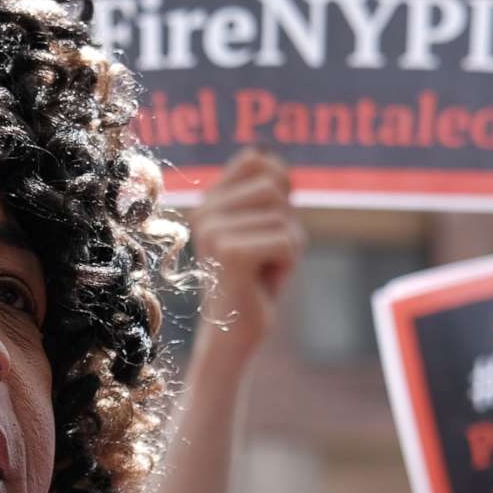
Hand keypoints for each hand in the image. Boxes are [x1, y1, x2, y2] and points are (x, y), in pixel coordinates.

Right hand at [190, 150, 302, 359]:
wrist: (233, 334)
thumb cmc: (255, 280)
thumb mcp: (265, 227)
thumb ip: (271, 191)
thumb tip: (271, 159)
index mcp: (209, 202)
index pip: (255, 160)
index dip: (278, 185)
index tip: (268, 221)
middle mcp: (204, 212)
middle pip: (273, 187)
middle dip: (284, 223)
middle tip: (264, 255)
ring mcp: (213, 231)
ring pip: (283, 218)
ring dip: (287, 246)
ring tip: (262, 269)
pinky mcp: (229, 253)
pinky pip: (286, 242)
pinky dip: (288, 264)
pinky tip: (263, 281)